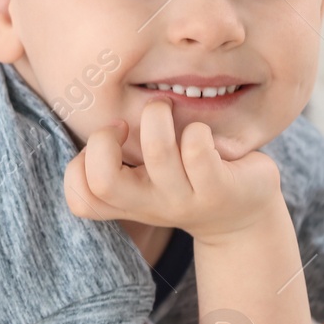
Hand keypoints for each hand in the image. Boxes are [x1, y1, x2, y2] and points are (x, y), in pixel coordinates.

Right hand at [62, 96, 282, 243]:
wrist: (244, 216)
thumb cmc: (188, 181)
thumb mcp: (150, 178)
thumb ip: (123, 158)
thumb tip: (101, 107)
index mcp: (129, 200)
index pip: (81, 199)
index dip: (80, 164)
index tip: (110, 141)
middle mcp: (152, 203)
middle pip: (104, 182)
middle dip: (104, 139)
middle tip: (126, 123)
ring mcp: (185, 199)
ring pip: (158, 153)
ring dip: (157, 115)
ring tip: (167, 108)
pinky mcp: (219, 189)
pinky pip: (197, 149)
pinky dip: (197, 128)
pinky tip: (202, 131)